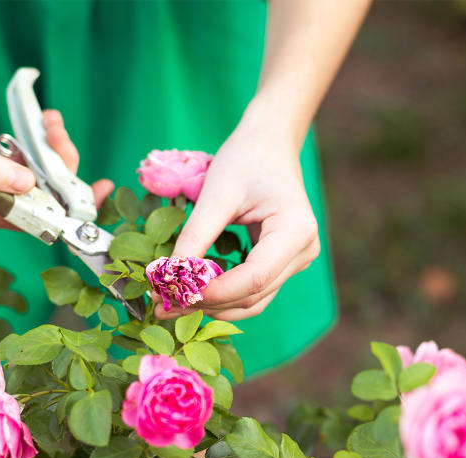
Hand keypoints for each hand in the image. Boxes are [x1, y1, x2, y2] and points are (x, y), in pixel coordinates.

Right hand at [0, 100, 112, 231]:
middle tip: (55, 126)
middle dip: (59, 164)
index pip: (40, 219)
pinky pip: (22, 170)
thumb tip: (29, 185)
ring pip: (35, 182)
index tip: (102, 189)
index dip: (73, 206)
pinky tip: (37, 126)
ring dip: (48, 152)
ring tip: (48, 119)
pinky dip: (33, 150)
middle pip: (43, 198)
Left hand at [155, 116, 319, 320]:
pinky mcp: (284, 264)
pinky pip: (253, 290)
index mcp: (295, 230)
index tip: (175, 294)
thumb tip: (169, 275)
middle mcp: (303, 251)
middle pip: (254, 295)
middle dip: (208, 303)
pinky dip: (224, 296)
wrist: (268, 144)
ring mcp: (297, 260)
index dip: (215, 292)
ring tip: (173, 304)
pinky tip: (193, 293)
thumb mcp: (216, 194)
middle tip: (163, 305)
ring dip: (214, 306)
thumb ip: (196, 236)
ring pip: (254, 301)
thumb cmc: (245, 159)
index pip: (255, 277)